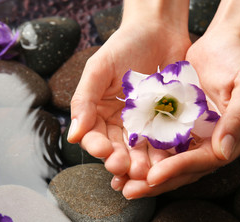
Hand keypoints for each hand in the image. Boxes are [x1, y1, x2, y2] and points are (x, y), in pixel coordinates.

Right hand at [68, 4, 191, 184]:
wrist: (159, 30)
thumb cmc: (125, 45)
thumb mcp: (99, 69)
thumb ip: (84, 100)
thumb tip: (73, 135)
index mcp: (100, 112)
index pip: (95, 136)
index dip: (97, 146)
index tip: (104, 151)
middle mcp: (121, 122)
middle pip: (118, 148)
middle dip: (121, 160)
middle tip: (126, 168)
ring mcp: (145, 123)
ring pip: (142, 149)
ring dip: (143, 162)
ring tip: (147, 171)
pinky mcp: (166, 121)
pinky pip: (165, 139)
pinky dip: (165, 151)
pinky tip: (166, 160)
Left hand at [118, 27, 239, 199]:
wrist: (223, 43)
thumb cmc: (238, 60)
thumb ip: (238, 118)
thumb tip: (223, 153)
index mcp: (238, 138)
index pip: (207, 160)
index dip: (180, 169)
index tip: (152, 177)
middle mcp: (219, 142)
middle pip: (188, 168)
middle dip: (160, 181)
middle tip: (130, 191)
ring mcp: (202, 135)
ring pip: (175, 161)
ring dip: (151, 174)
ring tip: (124, 184)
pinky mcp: (185, 126)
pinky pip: (167, 144)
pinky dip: (150, 155)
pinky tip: (129, 161)